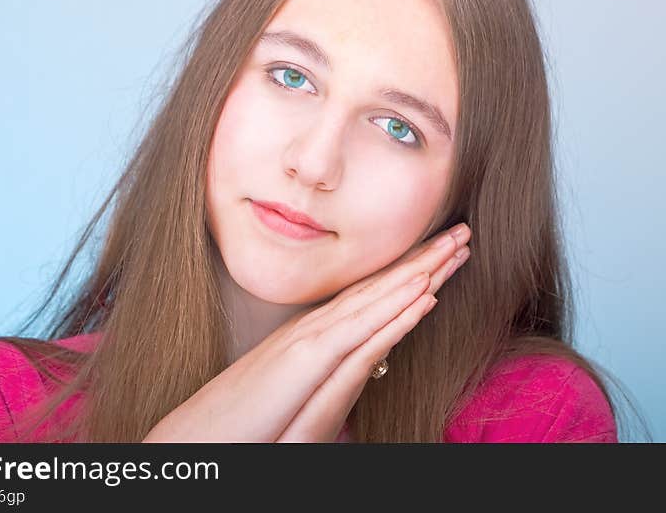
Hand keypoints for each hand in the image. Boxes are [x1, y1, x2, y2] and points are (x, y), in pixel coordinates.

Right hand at [141, 222, 470, 442]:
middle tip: (463, 233)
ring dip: (422, 271)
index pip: (372, 296)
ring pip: (378, 298)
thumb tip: (356, 364)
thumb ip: (327, 374)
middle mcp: (318, 327)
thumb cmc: (247, 417)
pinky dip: (394, 309)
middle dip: (425, 258)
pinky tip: (426, 294)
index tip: (442, 255)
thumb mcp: (297, 390)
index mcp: (317, 334)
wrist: (202, 433)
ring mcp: (312, 339)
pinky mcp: (306, 359)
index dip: (410, 272)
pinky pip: (361, 331)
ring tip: (458, 248)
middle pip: (382, 286)